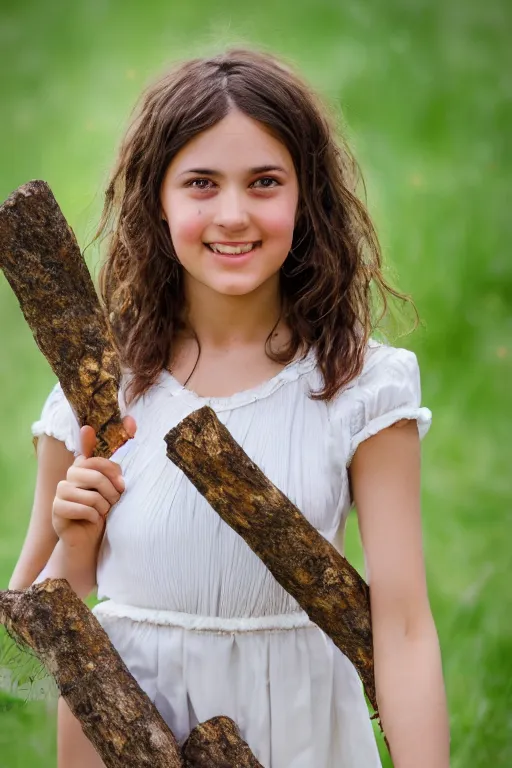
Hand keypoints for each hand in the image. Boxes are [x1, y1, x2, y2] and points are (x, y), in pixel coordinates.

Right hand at [52, 416, 136, 549]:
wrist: (88, 540)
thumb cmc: (103, 511)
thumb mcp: (115, 487)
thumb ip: (119, 462)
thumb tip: (131, 421)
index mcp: (84, 467)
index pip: (92, 454)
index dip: (93, 442)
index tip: (104, 427)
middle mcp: (71, 475)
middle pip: (96, 474)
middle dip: (112, 491)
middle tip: (115, 500)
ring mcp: (61, 491)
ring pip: (91, 495)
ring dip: (103, 507)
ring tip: (103, 512)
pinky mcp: (56, 508)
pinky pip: (82, 508)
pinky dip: (93, 517)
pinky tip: (92, 520)